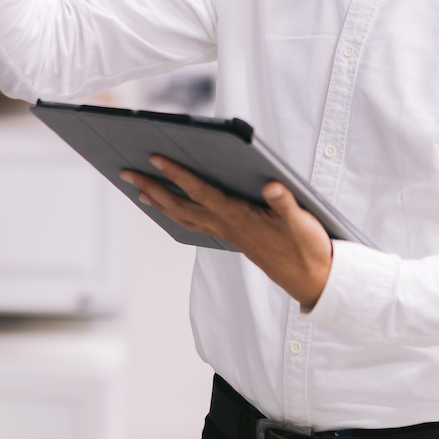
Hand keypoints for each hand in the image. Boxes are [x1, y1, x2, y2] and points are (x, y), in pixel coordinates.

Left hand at [121, 156, 334, 308]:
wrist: (313, 281)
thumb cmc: (308, 248)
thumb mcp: (304, 223)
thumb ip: (286, 202)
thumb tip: (272, 185)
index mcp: (239, 217)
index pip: (201, 191)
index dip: (177, 174)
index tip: (155, 158)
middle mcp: (227, 226)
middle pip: (180, 205)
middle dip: (151, 188)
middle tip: (125, 172)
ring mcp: (227, 233)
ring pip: (184, 217)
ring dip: (159, 202)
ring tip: (139, 190)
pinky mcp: (232, 238)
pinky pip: (196, 224)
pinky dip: (178, 214)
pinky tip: (171, 209)